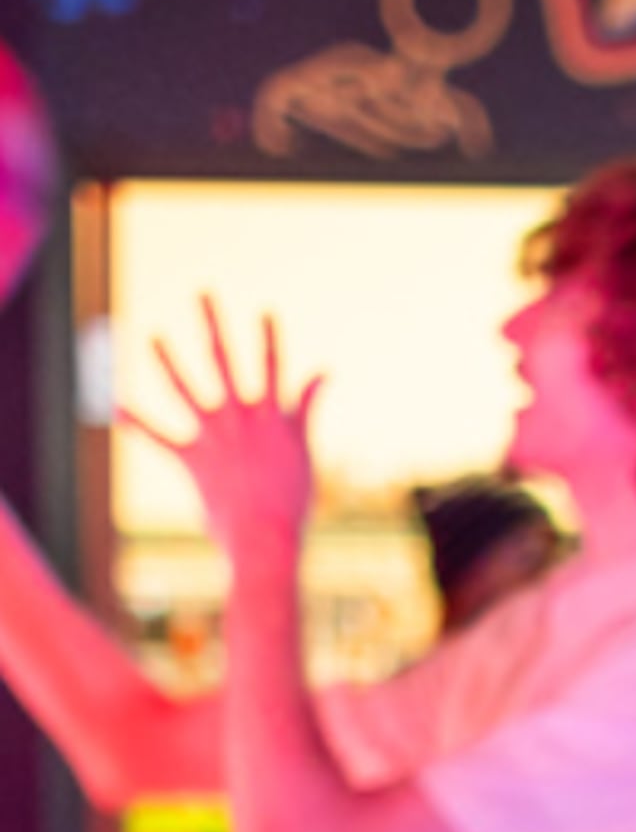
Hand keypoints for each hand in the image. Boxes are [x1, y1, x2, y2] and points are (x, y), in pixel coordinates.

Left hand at [124, 301, 321, 554]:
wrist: (266, 538)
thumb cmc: (293, 503)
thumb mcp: (305, 451)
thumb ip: (306, 408)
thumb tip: (325, 373)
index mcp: (272, 417)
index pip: (274, 367)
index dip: (270, 338)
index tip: (265, 311)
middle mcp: (241, 418)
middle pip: (225, 360)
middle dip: (212, 323)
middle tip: (202, 294)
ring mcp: (214, 436)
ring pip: (186, 389)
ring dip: (167, 361)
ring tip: (152, 337)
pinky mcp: (192, 459)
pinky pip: (159, 438)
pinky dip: (137, 423)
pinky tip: (115, 408)